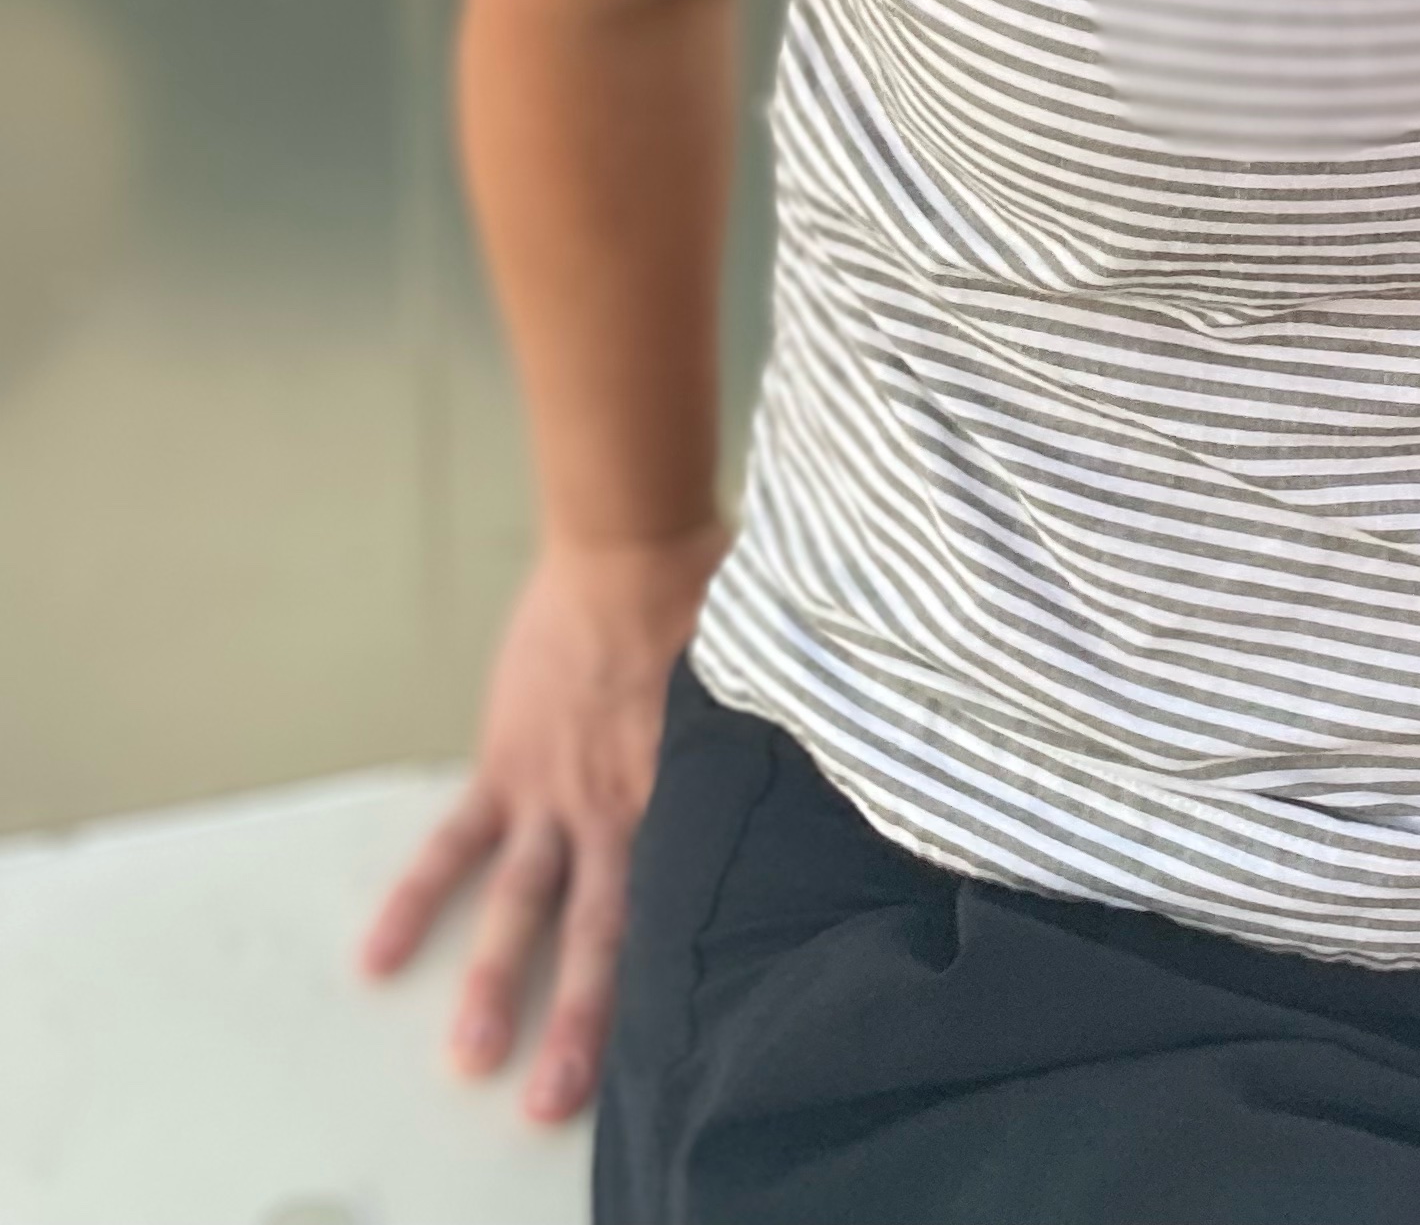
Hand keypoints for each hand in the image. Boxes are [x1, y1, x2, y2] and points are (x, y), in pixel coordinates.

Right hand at [358, 522, 726, 1121]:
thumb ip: (766, 736)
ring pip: (522, 906)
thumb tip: (819, 762)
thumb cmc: (712, 593)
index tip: (683, 1044)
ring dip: (492, 982)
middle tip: (555, 1102)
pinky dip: (416, 897)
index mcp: (684, 794)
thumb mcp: (757, 677)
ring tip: (471, 1058)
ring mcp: (554, 793)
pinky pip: (451, 842)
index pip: (684, 902)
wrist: (635, 538)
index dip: (680, 972)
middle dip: (578, 1020)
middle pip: (598, 932)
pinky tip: (378, 956)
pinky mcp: (506, 762)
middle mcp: (618, 810)